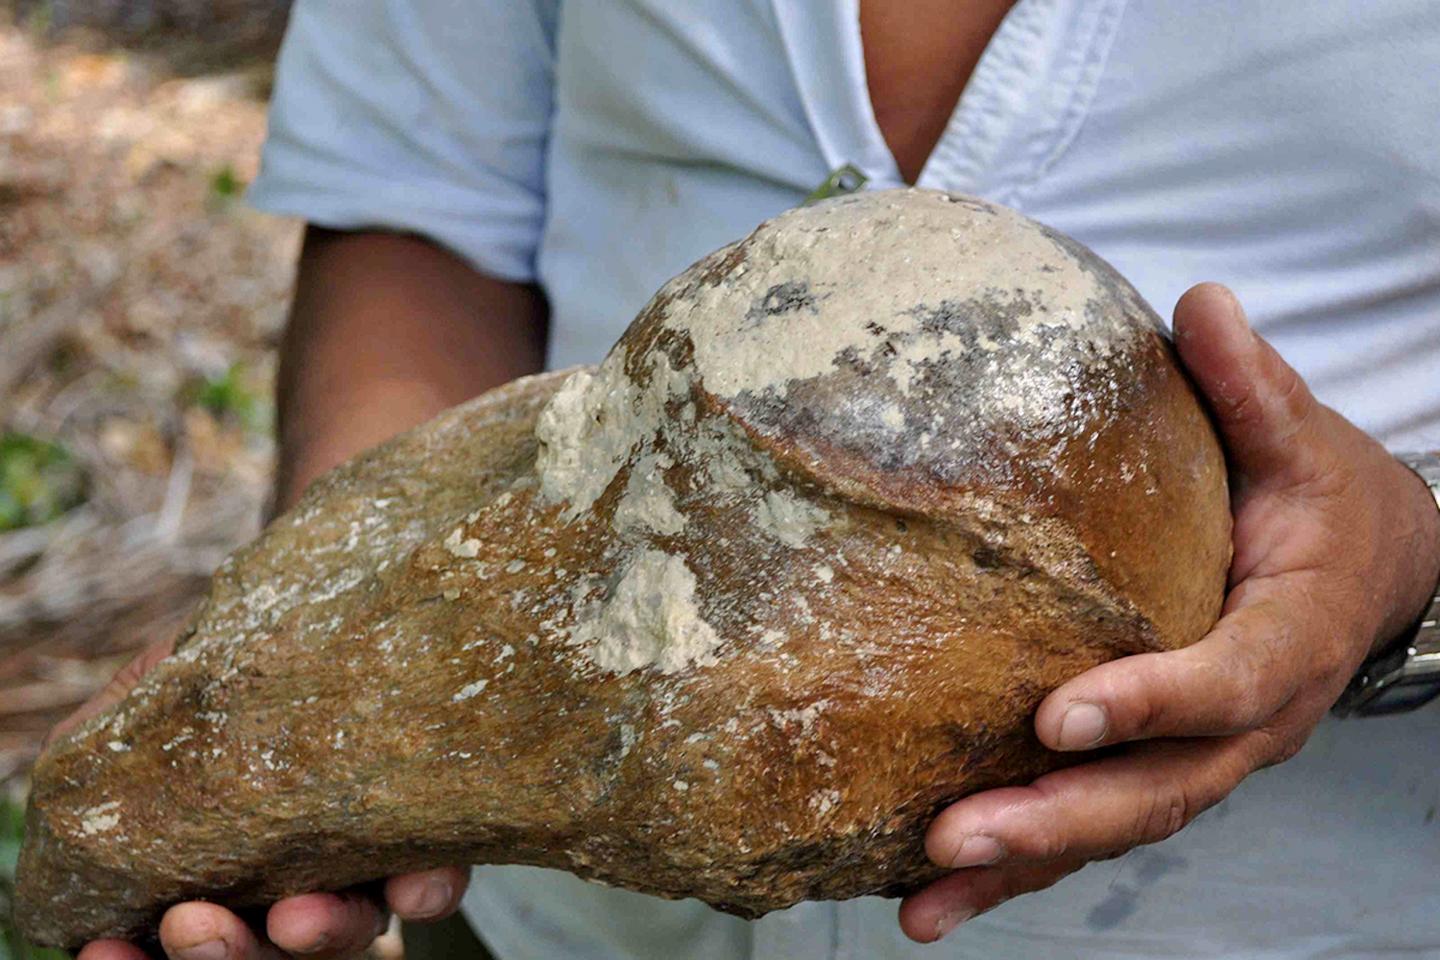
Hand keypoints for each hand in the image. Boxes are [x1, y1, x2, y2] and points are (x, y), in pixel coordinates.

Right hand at [48, 640, 469, 959]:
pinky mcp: (436, 837)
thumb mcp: (163, 699)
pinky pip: (435, 886)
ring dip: (318, 936)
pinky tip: (416, 885)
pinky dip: (425, 893)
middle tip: (194, 924)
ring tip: (297, 916)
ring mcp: (365, 869)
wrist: (336, 621)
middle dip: (223, 954)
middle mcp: (293, 882)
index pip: (182, 933)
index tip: (102, 952)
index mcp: (223, 866)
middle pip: (262, 953)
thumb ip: (122, 746)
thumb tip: (70, 777)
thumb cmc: (231, 667)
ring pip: (346, 934)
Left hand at [900, 283, 1439, 941]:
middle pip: (1159, 790)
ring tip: (924, 900)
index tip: (1061, 715)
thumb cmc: (1323, 503)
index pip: (1223, 682)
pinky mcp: (1164, 769)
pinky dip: (1024, 868)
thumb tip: (1201, 302)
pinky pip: (1095, 826)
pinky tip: (936, 896)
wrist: (1370, 574)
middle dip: (1058, 820)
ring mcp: (1205, 758)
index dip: (1150, 702)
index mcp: (1286, 639)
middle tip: (958, 836)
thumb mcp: (1304, 441)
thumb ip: (1254, 388)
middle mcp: (1247, 722)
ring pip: (1117, 828)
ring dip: (1024, 869)